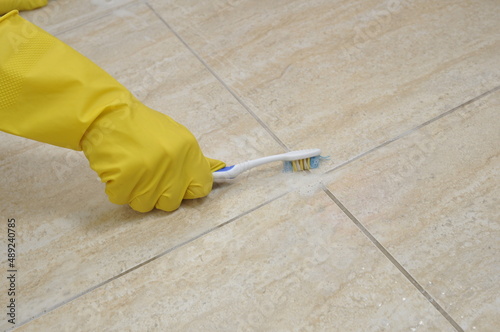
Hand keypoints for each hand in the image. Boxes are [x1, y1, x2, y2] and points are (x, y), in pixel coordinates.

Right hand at [81, 95, 224, 211]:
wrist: (106, 113)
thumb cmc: (140, 124)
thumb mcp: (174, 135)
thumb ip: (190, 158)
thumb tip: (214, 170)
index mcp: (188, 152)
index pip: (202, 187)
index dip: (189, 189)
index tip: (180, 186)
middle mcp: (173, 166)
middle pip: (172, 202)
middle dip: (159, 194)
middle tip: (148, 177)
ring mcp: (148, 177)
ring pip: (145, 205)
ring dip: (136, 193)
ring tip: (130, 171)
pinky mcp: (124, 182)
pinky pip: (121, 199)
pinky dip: (117, 188)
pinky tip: (117, 170)